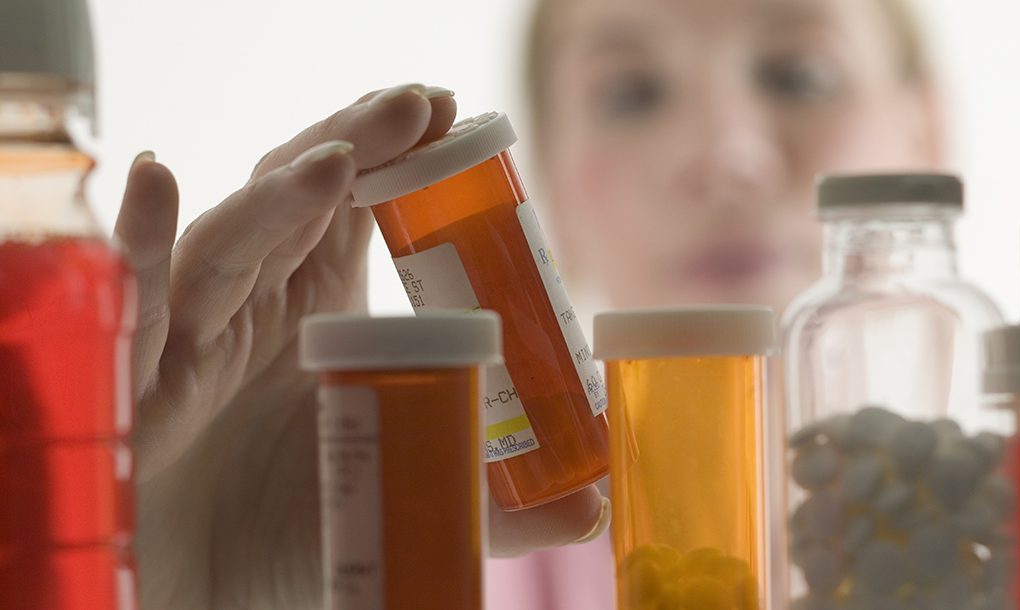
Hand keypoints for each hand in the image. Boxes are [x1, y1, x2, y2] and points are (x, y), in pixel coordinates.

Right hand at [117, 85, 607, 609]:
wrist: (201, 597)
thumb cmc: (294, 536)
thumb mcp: (400, 501)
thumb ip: (488, 505)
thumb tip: (592, 509)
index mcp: (321, 311)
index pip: (356, 208)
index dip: (394, 157)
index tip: (446, 116)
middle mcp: (255, 304)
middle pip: (297, 200)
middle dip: (353, 144)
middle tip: (415, 106)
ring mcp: (192, 331)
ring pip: (230, 242)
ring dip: (278, 198)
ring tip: (336, 161)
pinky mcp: (135, 376)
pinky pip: (135, 298)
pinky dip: (139, 240)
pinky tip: (155, 181)